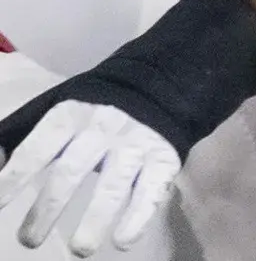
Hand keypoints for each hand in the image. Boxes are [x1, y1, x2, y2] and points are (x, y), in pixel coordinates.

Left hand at [0, 102, 177, 256]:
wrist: (159, 87)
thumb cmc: (91, 112)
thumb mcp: (53, 111)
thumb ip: (19, 136)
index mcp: (69, 115)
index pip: (36, 150)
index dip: (14, 179)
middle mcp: (102, 129)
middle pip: (71, 172)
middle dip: (47, 210)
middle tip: (28, 241)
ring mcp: (135, 145)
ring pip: (112, 185)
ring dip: (95, 221)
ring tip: (80, 250)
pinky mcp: (164, 159)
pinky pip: (151, 191)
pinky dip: (138, 218)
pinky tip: (122, 241)